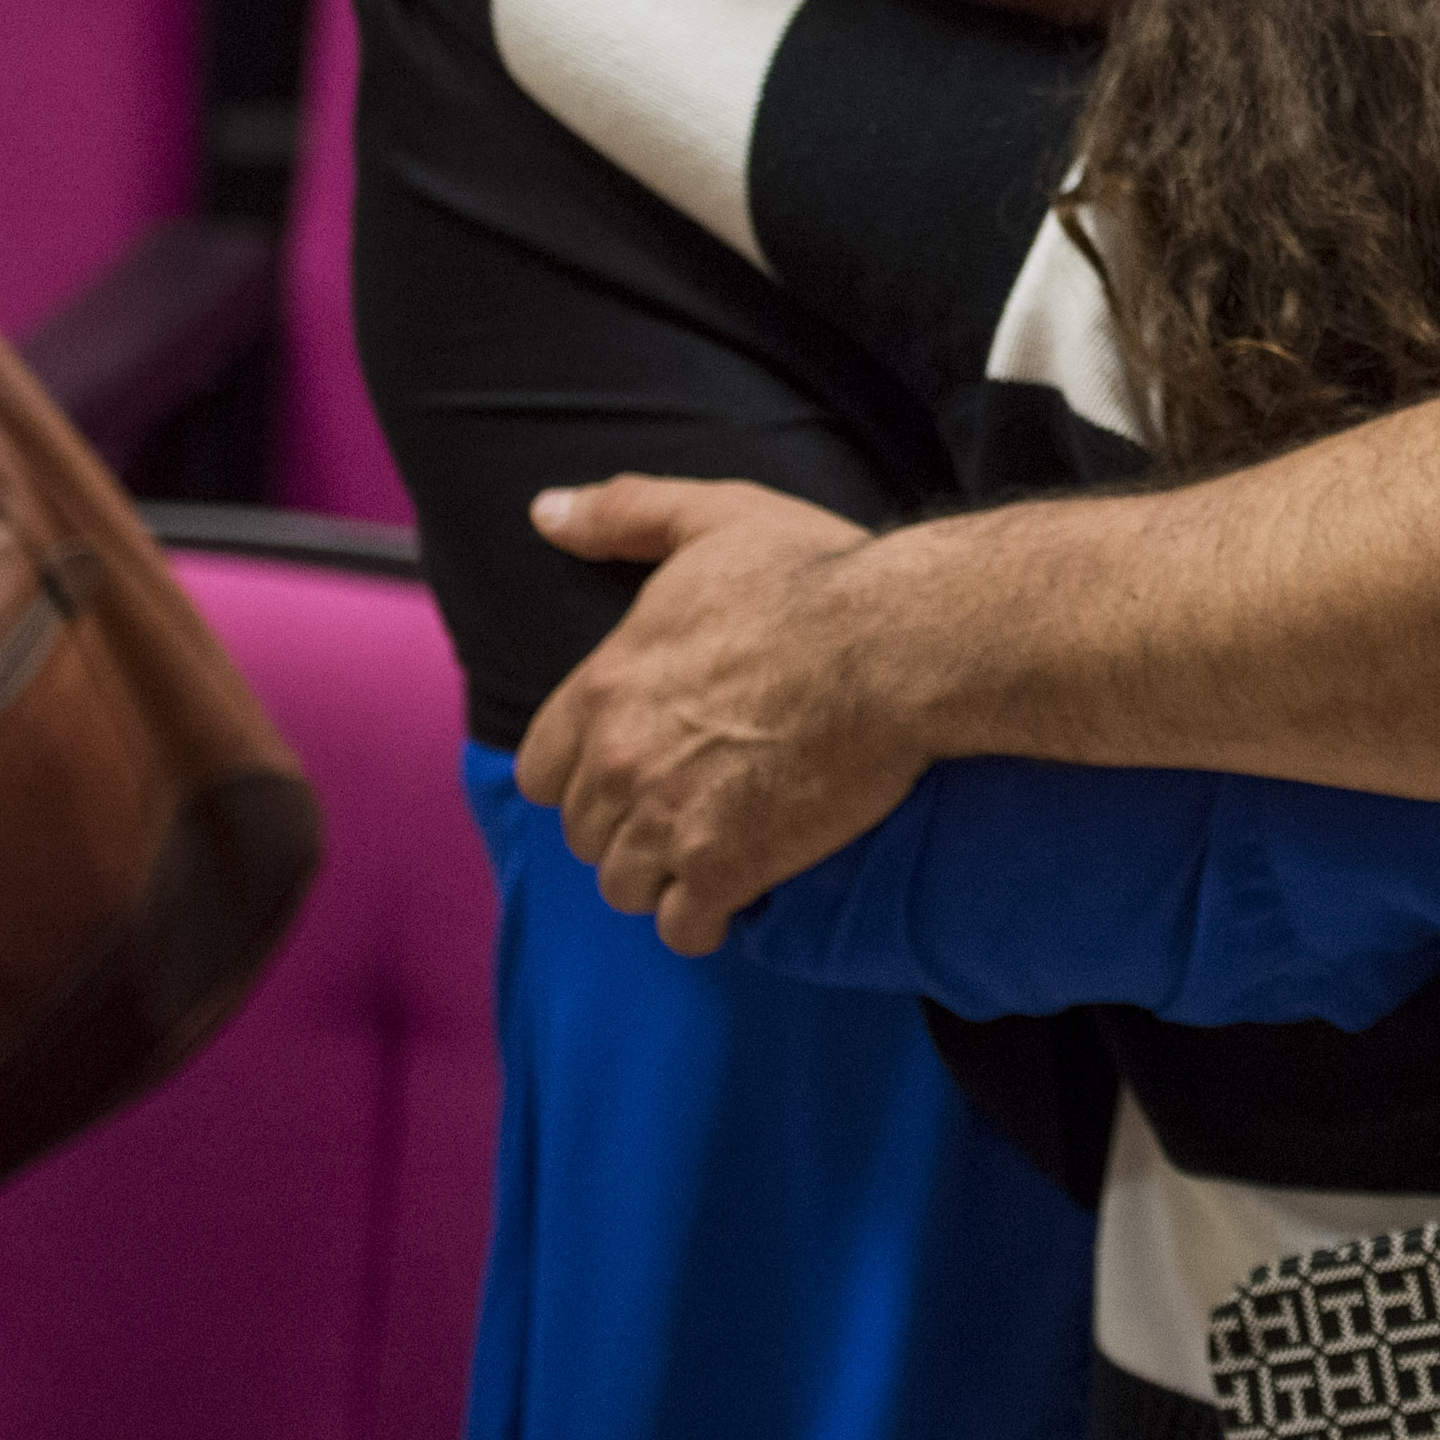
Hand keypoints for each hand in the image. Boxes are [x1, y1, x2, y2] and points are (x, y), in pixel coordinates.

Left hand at [514, 476, 930, 955]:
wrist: (897, 644)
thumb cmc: (812, 576)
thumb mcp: (712, 519)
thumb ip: (622, 513)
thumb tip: (546, 513)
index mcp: (604, 687)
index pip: (542, 769)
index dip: (584, 772)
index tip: (630, 765)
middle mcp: (618, 762)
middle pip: (585, 833)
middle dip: (624, 826)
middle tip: (681, 809)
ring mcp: (667, 821)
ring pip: (625, 885)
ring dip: (660, 876)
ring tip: (706, 856)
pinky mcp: (727, 868)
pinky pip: (683, 926)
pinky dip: (702, 920)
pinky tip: (733, 896)